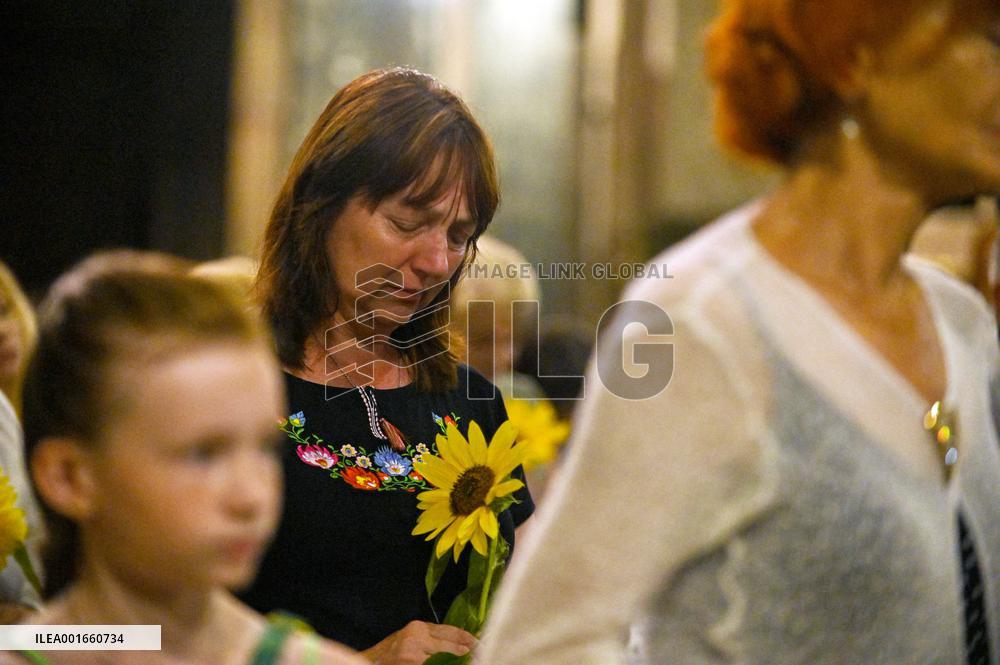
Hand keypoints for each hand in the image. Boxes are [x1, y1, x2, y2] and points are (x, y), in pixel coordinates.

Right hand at [361, 621, 476, 664]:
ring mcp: (413, 657)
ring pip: (444, 661)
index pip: (452, 632)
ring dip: (459, 662)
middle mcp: (416, 639)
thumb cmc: (390, 653)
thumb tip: (463, 644)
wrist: (368, 663)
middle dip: (468, 654)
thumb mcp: (410, 638)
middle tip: (483, 656)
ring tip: (473, 662)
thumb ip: (432, 638)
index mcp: (418, 628)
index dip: (469, 639)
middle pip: (452, 647)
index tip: (482, 643)